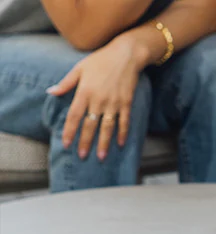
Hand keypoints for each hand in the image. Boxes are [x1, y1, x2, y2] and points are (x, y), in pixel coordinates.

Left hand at [47, 33, 146, 159]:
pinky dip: (122, 133)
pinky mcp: (126, 103)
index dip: (70, 131)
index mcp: (85, 92)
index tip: (66, 144)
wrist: (125, 55)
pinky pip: (124, 122)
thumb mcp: (79, 68)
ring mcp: (113, 103)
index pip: (74, 115)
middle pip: (90, 125)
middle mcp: (98, 100)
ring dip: (104, 143)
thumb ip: (66, 83)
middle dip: (85, 142)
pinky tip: (120, 144)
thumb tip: (50, 92)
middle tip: (82, 156)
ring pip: (107, 127)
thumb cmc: (100, 60)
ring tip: (101, 157)